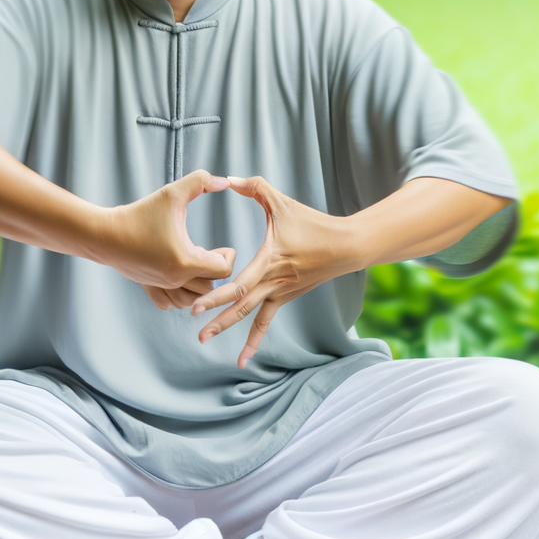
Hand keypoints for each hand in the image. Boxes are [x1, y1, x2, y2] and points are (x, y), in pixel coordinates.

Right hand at [100, 170, 237, 298]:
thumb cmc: (138, 214)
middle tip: (211, 251)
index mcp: (185, 260)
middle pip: (211, 287)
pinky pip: (172, 303)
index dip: (229, 257)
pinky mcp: (149, 289)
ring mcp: (161, 287)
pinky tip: (180, 275)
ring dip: (200, 285)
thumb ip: (201, 182)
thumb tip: (226, 182)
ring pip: (193, 299)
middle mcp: (175, 279)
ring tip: (197, 264)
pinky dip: (181, 294)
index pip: (223, 270)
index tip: (222, 245)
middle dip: (216, 270)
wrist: (103, 234)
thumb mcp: (171, 193)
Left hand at [189, 175, 361, 367]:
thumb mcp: (283, 202)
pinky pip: (265, 320)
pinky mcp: (285, 297)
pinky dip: (254, 340)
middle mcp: (273, 281)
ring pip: (249, 314)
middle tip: (193, 325)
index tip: (196, 305)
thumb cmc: (314, 224)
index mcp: (269, 260)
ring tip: (203, 340)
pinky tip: (243, 359)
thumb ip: (256, 188)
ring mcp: (279, 292)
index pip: (241, 283)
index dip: (217, 294)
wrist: (345, 246)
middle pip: (240, 303)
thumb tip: (229, 179)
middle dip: (216, 315)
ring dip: (226, 327)